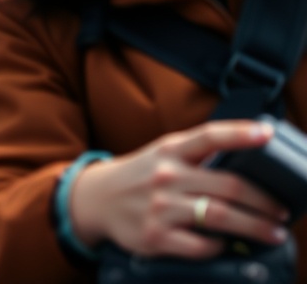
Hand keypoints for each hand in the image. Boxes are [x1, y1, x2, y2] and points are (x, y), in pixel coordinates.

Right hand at [71, 120, 288, 258]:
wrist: (96, 199)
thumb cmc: (140, 175)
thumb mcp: (162, 154)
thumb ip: (198, 154)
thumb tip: (249, 160)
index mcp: (169, 150)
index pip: (209, 136)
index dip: (240, 133)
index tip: (267, 133)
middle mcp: (165, 175)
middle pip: (229, 186)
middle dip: (264, 202)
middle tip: (282, 212)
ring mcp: (160, 207)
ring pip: (220, 217)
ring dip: (256, 226)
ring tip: (274, 232)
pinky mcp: (155, 236)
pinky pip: (201, 245)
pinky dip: (220, 246)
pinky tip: (226, 244)